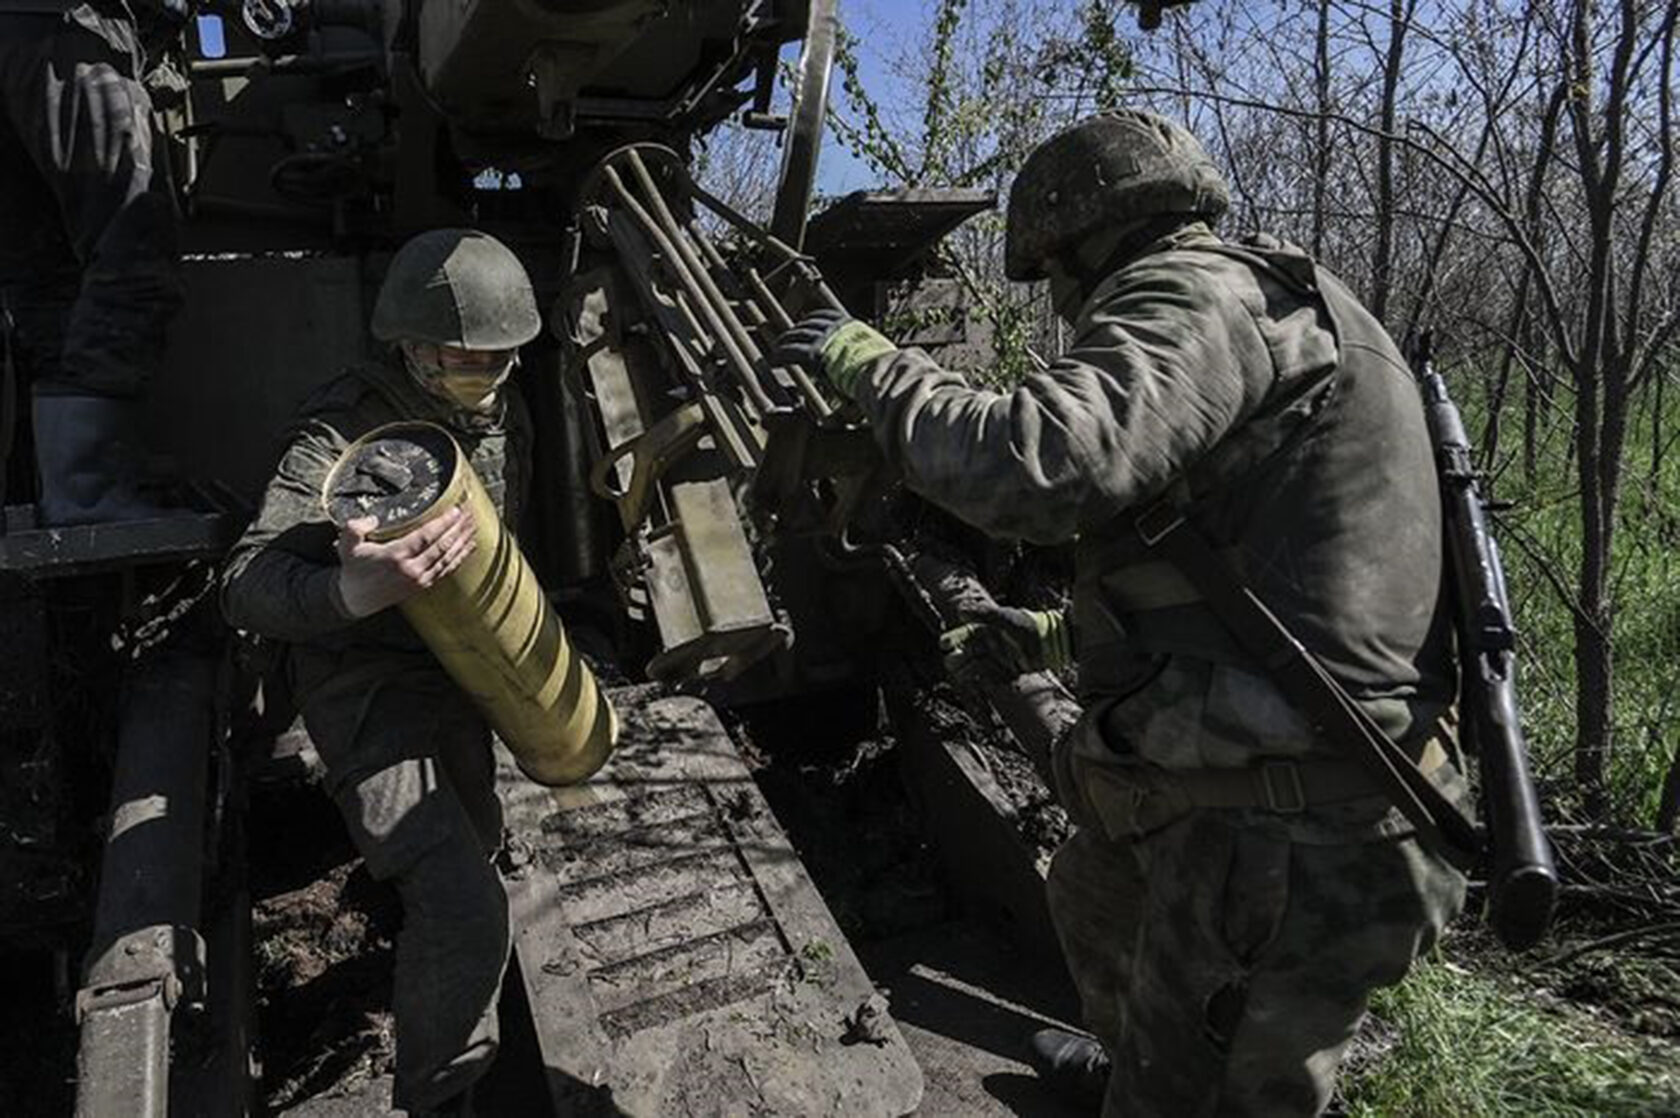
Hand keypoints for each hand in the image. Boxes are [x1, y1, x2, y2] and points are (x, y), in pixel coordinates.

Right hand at [333, 504, 476, 618]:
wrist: (355, 600)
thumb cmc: (354, 570)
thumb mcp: (346, 546)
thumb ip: (354, 528)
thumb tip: (371, 519)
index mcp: (395, 556)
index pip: (425, 537)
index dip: (443, 523)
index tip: (455, 510)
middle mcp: (411, 569)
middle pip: (442, 546)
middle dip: (458, 528)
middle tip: (470, 513)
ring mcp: (419, 579)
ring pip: (447, 558)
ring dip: (463, 541)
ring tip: (474, 526)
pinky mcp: (423, 585)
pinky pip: (446, 569)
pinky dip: (460, 557)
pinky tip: (469, 547)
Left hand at [772, 308, 895, 399]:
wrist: (881, 372)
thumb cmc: (883, 368)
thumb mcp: (876, 352)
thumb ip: (867, 352)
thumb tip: (874, 360)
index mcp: (850, 325)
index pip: (826, 316)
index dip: (812, 320)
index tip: (806, 323)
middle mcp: (835, 328)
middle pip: (808, 324)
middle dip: (797, 330)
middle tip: (788, 336)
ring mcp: (824, 340)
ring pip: (798, 336)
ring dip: (786, 340)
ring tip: (778, 346)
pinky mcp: (815, 354)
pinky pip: (792, 352)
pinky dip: (781, 354)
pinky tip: (773, 359)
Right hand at [938, 602, 1070, 683]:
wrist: (1051, 642)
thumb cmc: (1027, 626)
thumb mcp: (1005, 617)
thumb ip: (983, 614)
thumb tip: (960, 611)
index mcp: (984, 631)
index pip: (961, 637)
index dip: (950, 640)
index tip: (945, 643)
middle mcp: (987, 647)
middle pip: (963, 655)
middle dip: (956, 658)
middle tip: (954, 660)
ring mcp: (996, 661)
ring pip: (973, 669)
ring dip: (968, 671)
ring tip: (969, 671)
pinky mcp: (1005, 674)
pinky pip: (990, 680)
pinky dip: (985, 680)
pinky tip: (983, 680)